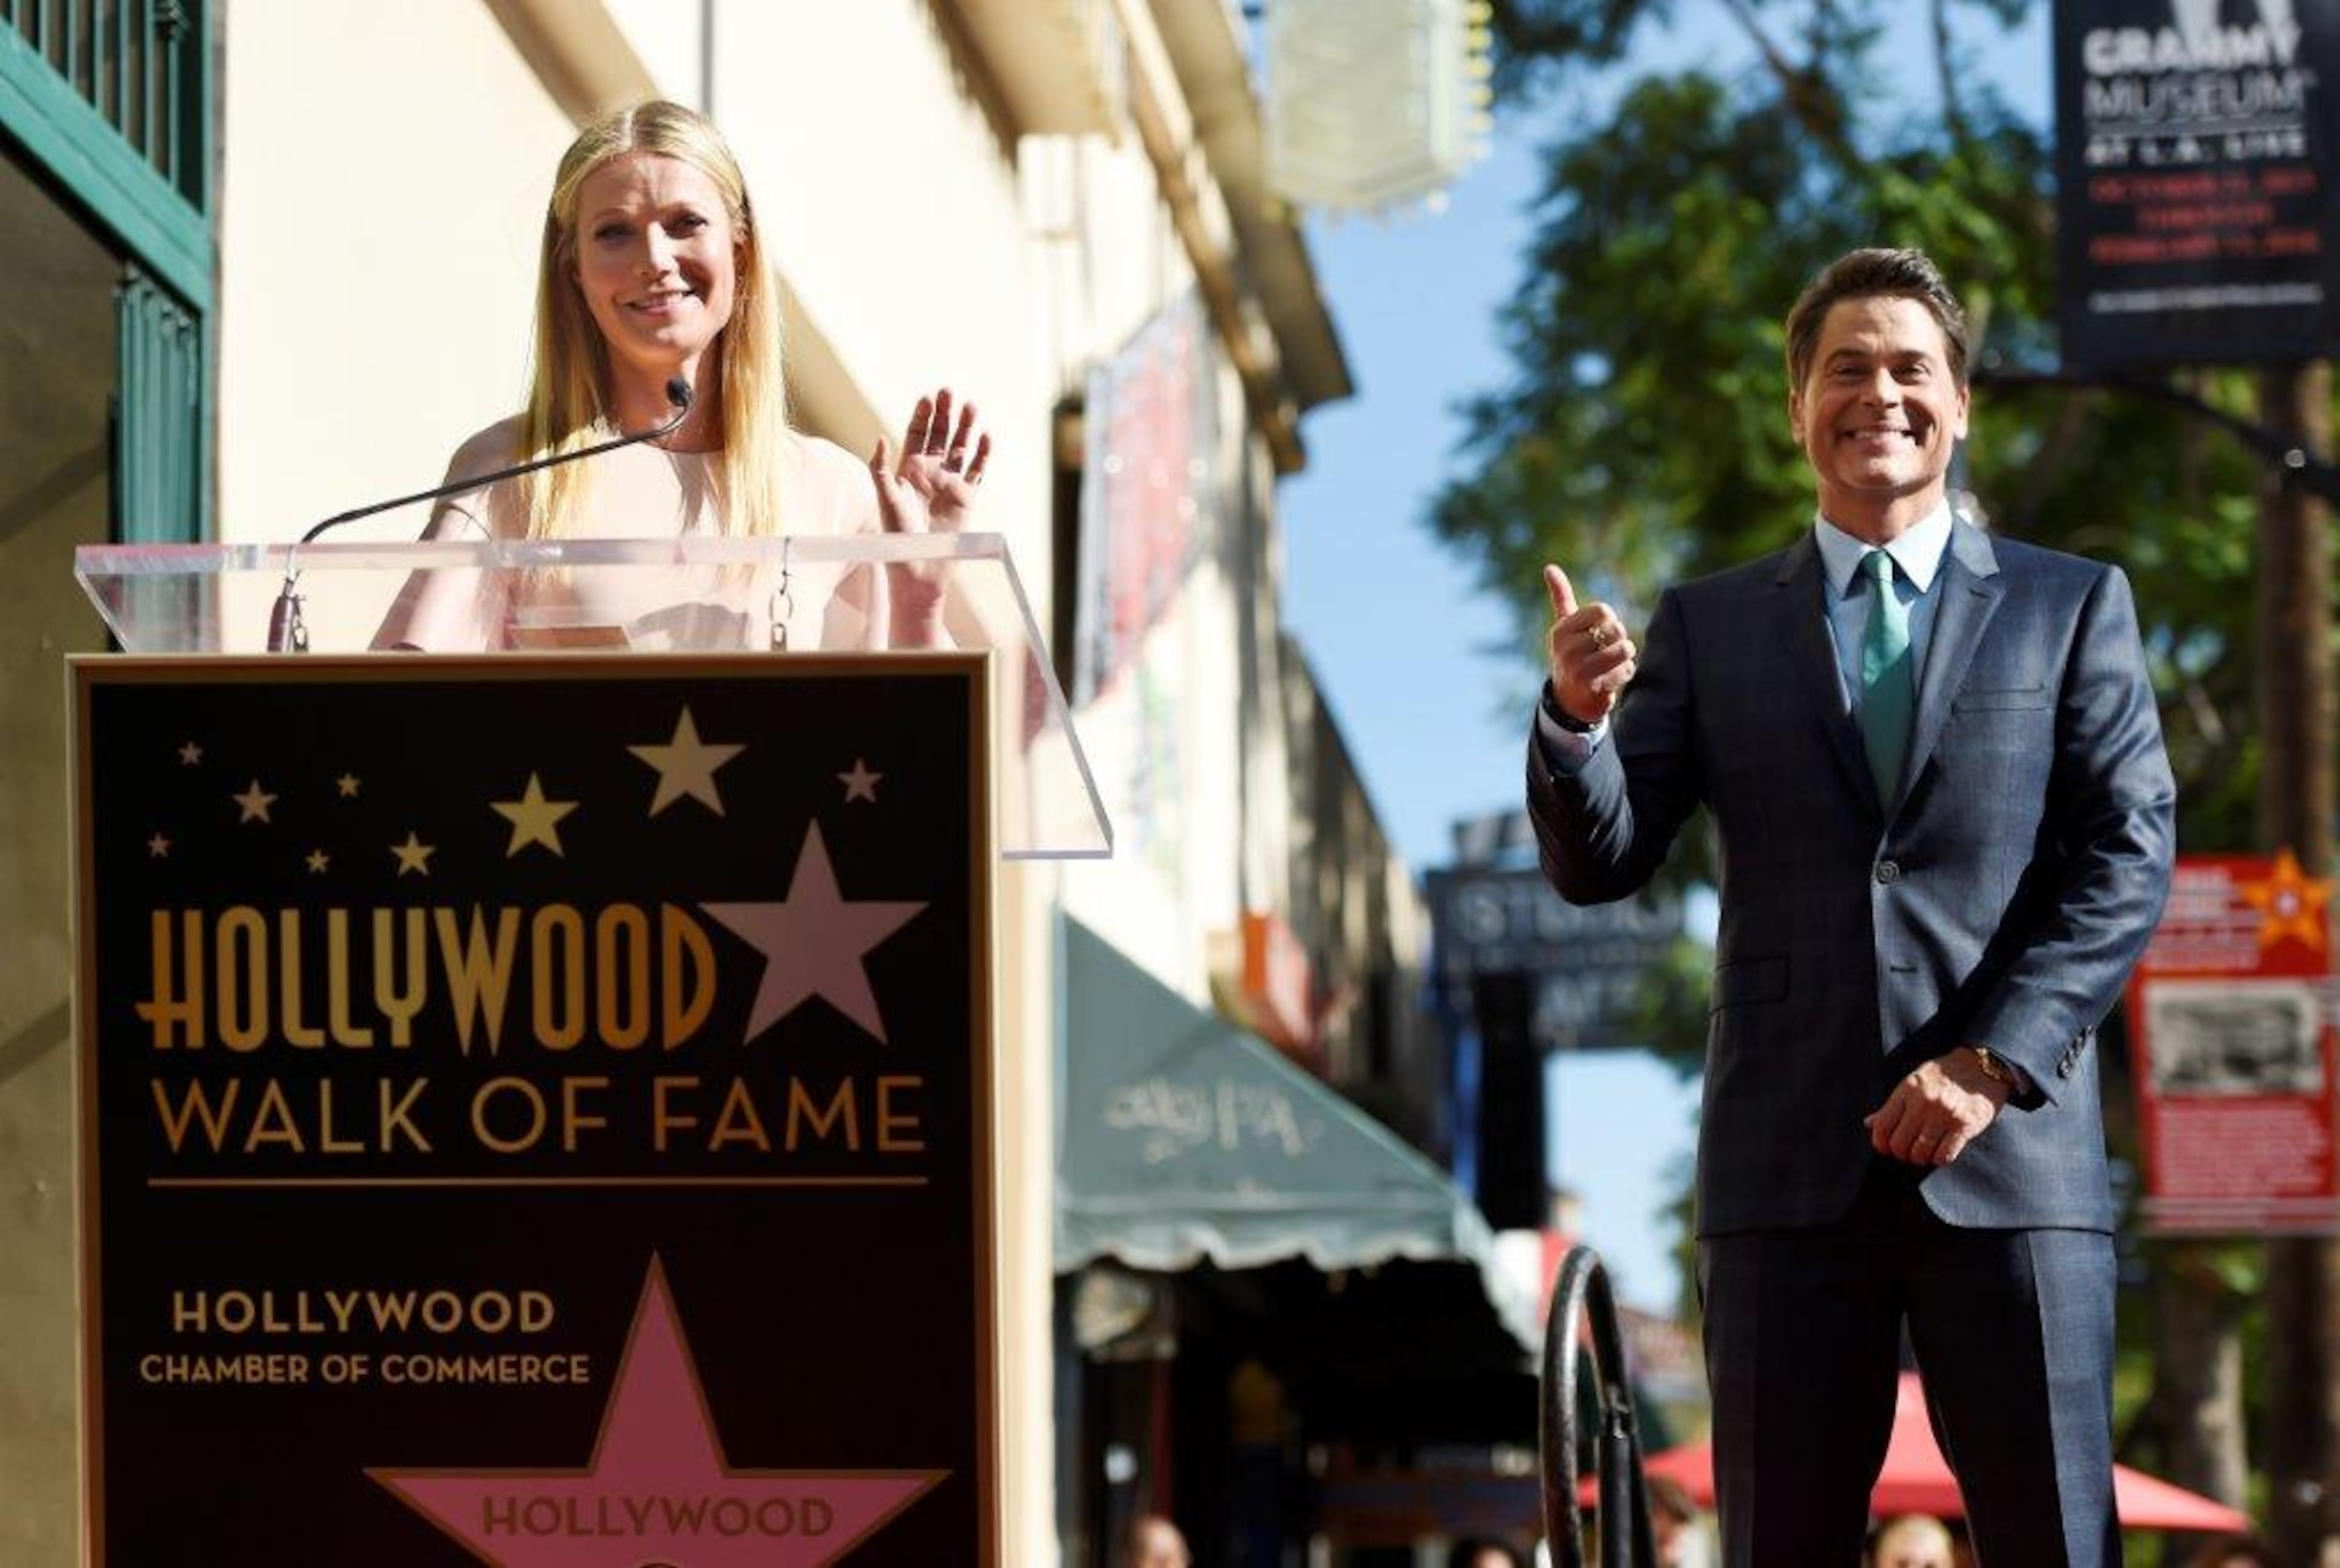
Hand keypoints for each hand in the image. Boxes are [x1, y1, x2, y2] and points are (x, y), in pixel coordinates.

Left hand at [869, 389, 989, 642]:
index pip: (917, 434)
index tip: (928, 397)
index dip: (922, 415)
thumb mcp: (885, 500)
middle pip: (940, 435)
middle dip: (945, 413)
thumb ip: (881, 469)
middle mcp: (931, 473)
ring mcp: (951, 483)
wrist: (919, 568)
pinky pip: (979, 470)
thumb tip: (880, 438)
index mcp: (908, 470)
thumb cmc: (897, 538)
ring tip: (971, 405)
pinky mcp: (968, 497)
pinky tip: (986, 436)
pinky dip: (983, 454)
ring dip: (966, 427)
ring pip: (961, 447)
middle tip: (949, 391)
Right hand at [1543, 564, 1636, 724]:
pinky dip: (1626, 674)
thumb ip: (1560, 597)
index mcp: (1561, 630)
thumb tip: (1549, 567)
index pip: (1603, 611)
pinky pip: (1626, 670)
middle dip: (1619, 639)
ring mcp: (1578, 669)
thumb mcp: (1564, 627)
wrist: (1569, 700)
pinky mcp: (1593, 688)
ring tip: (1614, 663)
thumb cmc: (1572, 655)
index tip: (1598, 632)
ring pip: (1624, 649)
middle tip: (1607, 650)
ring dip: (1626, 657)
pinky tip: (1613, 678)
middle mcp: (1566, 648)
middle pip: (1616, 629)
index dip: (1608, 621)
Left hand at [1864, 1047, 2010, 1165]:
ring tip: (1924, 1152)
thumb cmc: (1945, 1075)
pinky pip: (1945, 1155)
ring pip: (1920, 1153)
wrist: (1983, 1067)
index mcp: (1907, 1089)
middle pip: (1900, 1143)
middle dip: (1901, 1153)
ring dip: (1920, 1158)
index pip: (1882, 1125)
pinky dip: (1939, 1159)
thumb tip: (1869, 1123)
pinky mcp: (1965, 1126)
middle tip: (1908, 1151)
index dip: (1881, 1143)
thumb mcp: (1914, 1082)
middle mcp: (1924, 1102)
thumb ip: (1892, 1104)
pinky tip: (1940, 1152)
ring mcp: (1945, 1114)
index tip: (1885, 1147)